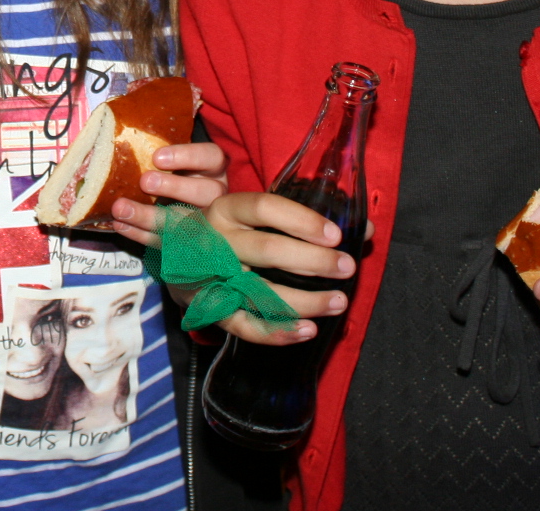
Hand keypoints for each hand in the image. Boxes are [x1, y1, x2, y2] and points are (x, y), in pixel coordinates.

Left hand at [110, 141, 230, 243]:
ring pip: (189, 222)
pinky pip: (168, 242)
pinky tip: (120, 225)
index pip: (211, 157)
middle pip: (207, 192)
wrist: (183, 205)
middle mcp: (217, 194)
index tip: (156, 157)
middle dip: (175, 187)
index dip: (187, 156)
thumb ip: (158, 150)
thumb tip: (123, 134)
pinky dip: (141, 235)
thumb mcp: (174, 158)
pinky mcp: (191, 243)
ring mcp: (208, 221)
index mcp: (215, 168)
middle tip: (144, 182)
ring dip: (151, 217)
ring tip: (121, 209)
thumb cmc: (174, 171)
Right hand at [171, 191, 358, 345]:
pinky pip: (244, 325)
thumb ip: (306, 219)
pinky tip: (307, 330)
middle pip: (267, 250)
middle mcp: (215, 240)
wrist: (174, 257)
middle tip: (347, 268)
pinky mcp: (209, 308)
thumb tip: (365, 229)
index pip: (264, 207)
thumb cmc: (229, 232)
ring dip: (305, 300)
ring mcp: (210, 277)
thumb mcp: (254, 216)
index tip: (336, 235)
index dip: (302, 220)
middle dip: (313, 261)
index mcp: (225, 209)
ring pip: (260, 291)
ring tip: (339, 302)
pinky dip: (277, 332)